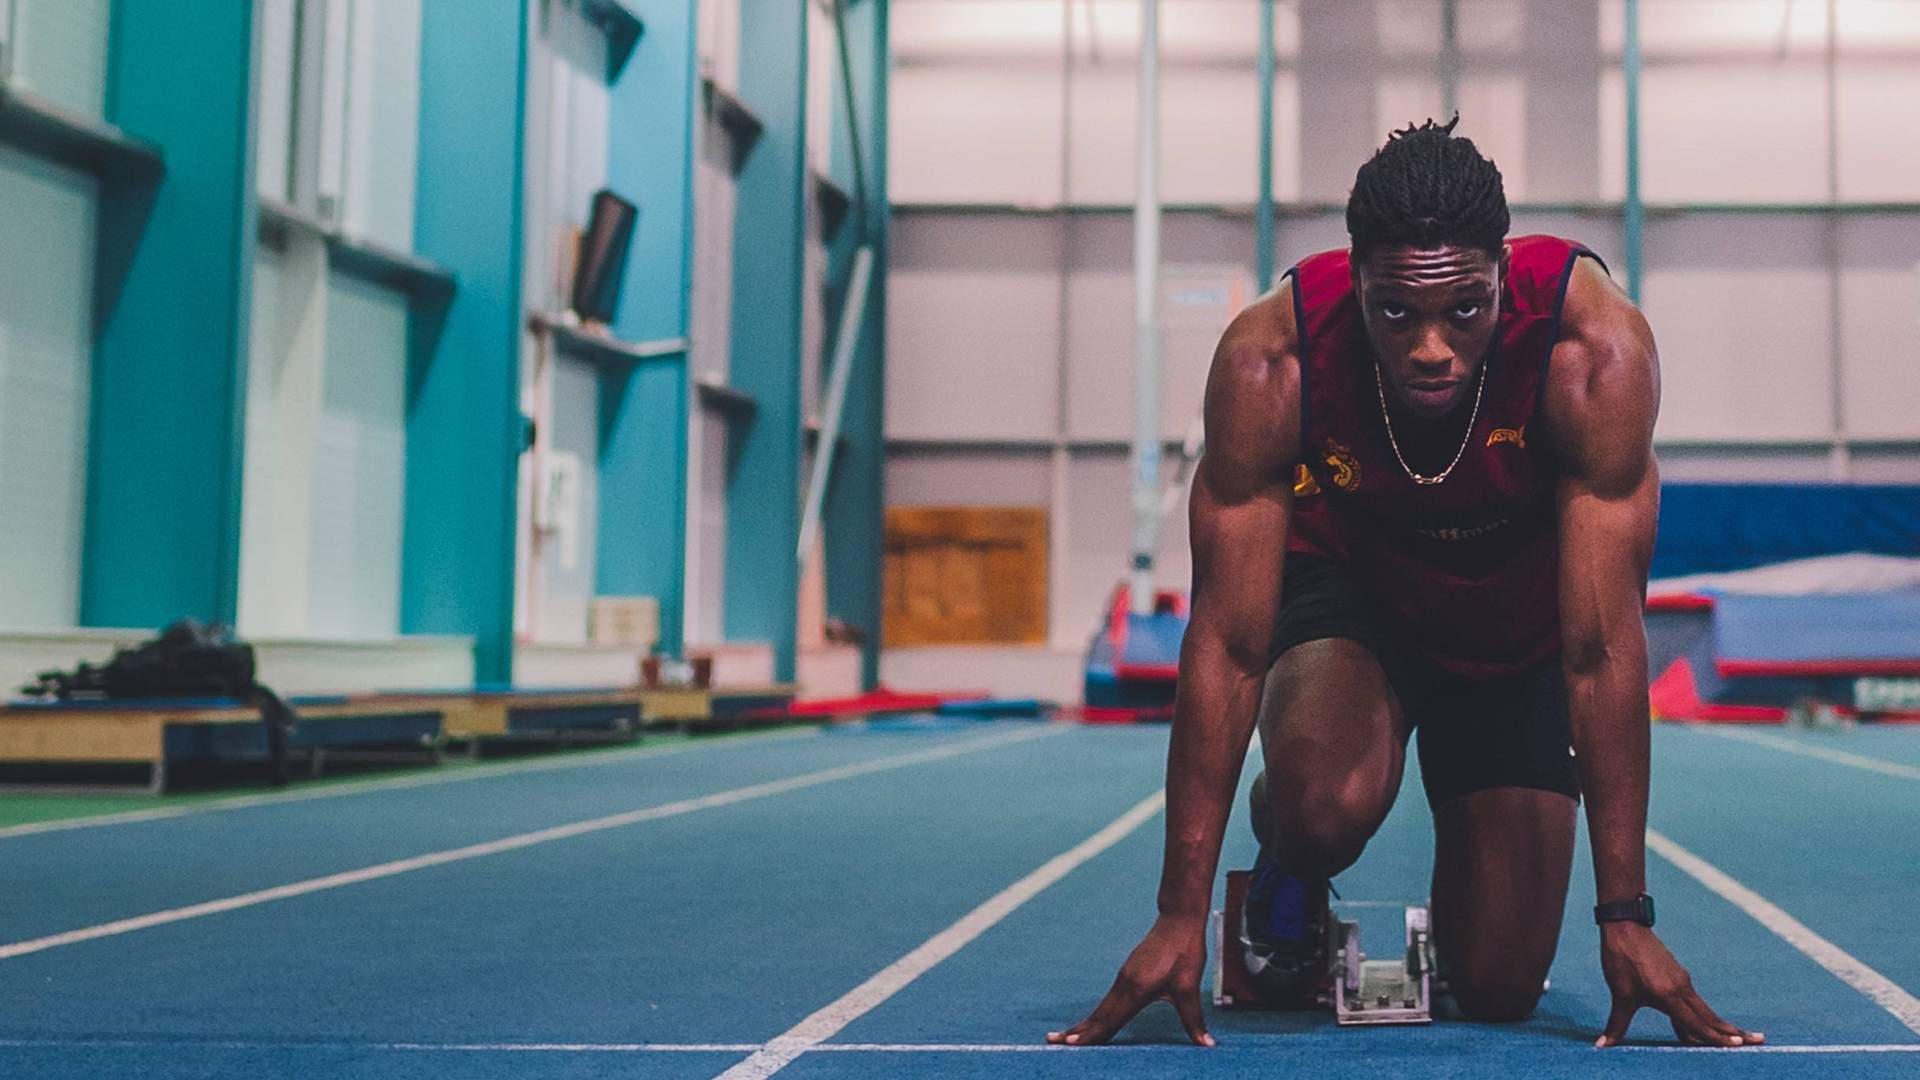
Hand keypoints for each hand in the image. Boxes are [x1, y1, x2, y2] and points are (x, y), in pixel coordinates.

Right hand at [1046, 915, 1214, 1046]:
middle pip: (1098, 1014)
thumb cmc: (1184, 952)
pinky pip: (1108, 999)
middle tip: (1054, 1042)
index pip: (1110, 1019)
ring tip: (1067, 1037)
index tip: (1071, 1044)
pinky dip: (1097, 1014)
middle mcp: (1125, 984)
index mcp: (1136, 989)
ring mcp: (1124, 978)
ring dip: (1085, 1023)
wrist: (1178, 921)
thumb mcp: (1190, 988)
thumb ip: (1193, 1019)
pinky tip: (1095, 1020)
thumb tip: (1206, 1044)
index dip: (1092, 1034)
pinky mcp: (1127, 974)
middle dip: (1078, 1031)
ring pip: (1101, 1007)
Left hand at [1595, 922, 1762, 1047]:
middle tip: (1760, 1041)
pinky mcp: (1678, 976)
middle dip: (1733, 1032)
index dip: (1715, 1037)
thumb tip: (1602, 1046)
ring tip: (1741, 1036)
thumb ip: (1617, 1023)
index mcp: (1670, 996)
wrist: (1626, 927)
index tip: (1738, 1046)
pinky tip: (1704, 1025)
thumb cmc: (1621, 959)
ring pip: (1704, 1009)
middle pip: (1710, 1017)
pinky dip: (1703, 1016)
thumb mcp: (1620, 994)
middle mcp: (1682, 990)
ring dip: (1721, 1024)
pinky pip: (1694, 1002)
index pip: (1696, 1023)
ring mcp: (1682, 982)